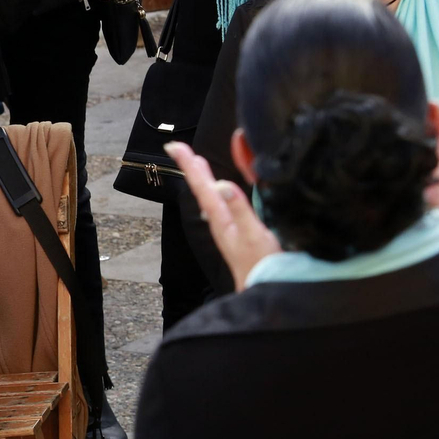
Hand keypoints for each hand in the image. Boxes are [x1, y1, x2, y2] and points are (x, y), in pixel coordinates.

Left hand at [166, 142, 280, 291]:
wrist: (264, 291)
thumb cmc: (261, 266)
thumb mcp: (253, 234)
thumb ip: (240, 209)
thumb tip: (221, 184)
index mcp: (221, 219)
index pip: (202, 186)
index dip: (189, 165)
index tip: (173, 147)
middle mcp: (219, 221)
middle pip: (202, 188)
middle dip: (191, 166)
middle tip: (178, 148)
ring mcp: (226, 227)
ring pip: (210, 196)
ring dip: (202, 177)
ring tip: (195, 162)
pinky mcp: (234, 232)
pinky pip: (220, 205)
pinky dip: (216, 191)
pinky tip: (217, 191)